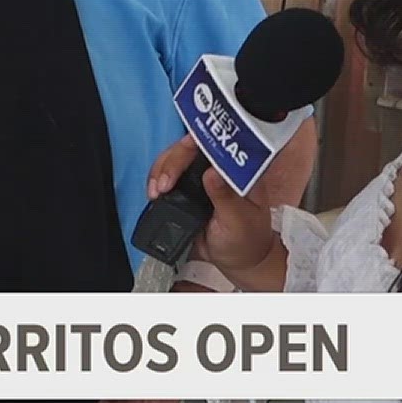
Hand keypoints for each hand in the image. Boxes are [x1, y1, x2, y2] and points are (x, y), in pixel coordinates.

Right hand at [146, 117, 316, 278]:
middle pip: (189, 146)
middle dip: (172, 161)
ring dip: (161, 170)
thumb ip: (227, 197)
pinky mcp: (184, 187)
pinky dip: (156, 181)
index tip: (181, 157)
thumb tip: (212, 173)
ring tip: (157, 191)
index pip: (215, 143)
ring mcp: (199, 176)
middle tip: (164, 184)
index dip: (195, 143)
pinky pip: (166, 175)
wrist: (235, 260)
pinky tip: (154, 193)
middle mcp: (217, 167)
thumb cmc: (246, 239)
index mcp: (237, 169)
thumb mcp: (239, 221)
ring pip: (174, 158)